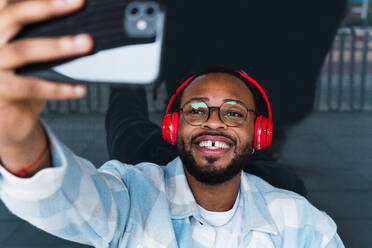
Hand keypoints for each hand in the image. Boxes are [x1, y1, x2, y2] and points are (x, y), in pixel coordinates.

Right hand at [0, 0, 92, 172]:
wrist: (3, 117)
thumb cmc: (16, 78)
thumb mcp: (22, 50)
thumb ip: (36, 33)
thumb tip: (76, 21)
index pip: (9, 3)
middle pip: (13, 16)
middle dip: (47, 7)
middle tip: (76, 2)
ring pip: (24, 50)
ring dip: (58, 45)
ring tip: (86, 43)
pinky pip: (31, 87)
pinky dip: (58, 88)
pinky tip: (79, 88)